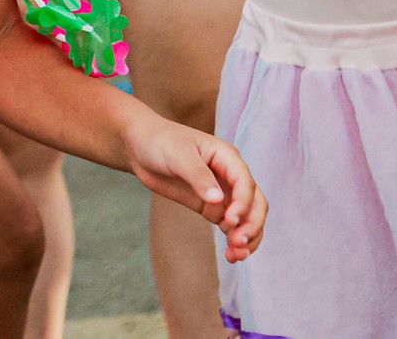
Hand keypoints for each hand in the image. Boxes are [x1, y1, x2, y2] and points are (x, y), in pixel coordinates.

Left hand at [123, 113, 267, 262]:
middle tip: (238, 243)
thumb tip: (218, 200)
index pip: (245, 183)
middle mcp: (230, 175)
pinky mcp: (212, 207)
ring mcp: (223, 192)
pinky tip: (231, 255)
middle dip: (252, 224)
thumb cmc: (161, 142)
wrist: (141, 147)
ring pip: (247, 217)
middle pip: (255, 203)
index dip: (243, 203)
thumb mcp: (178, 155)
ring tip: (235, 255)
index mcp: (227, 157)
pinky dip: (234, 239)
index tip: (230, 221)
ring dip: (247, 236)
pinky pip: (231, 225)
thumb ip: (198, 176)